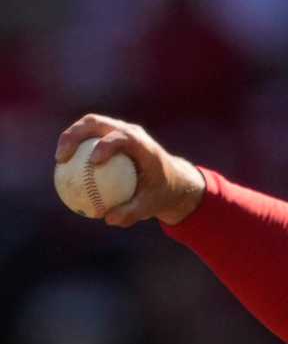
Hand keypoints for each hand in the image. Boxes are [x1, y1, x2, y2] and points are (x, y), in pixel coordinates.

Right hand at [55, 114, 205, 226]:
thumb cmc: (161, 193)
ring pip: (88, 126)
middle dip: (75, 135)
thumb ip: (132, 213)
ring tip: (59, 160)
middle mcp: (130, 132)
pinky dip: (75, 149)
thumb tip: (109, 219)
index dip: (106, 145)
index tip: (94, 162)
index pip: (122, 137)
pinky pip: (88, 139)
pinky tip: (63, 167)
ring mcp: (119, 130)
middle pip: (96, 123)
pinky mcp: (111, 136)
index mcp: (143, 145)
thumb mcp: (151, 206)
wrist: (173, 180)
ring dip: (70, 138)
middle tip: (62, 157)